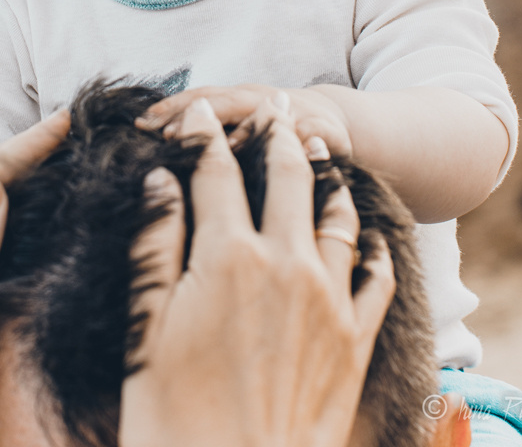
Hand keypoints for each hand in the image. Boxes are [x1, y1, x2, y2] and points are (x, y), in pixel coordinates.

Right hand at [119, 96, 393, 446]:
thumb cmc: (173, 419)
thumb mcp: (146, 328)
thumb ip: (156, 243)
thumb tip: (160, 180)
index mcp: (226, 256)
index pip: (215, 173)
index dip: (204, 136)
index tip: (197, 113)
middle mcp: (284, 264)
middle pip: (285, 177)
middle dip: (276, 134)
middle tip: (273, 106)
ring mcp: (327, 300)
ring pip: (336, 215)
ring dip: (327, 176)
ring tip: (320, 149)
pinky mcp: (355, 340)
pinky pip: (376, 278)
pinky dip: (375, 248)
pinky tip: (374, 235)